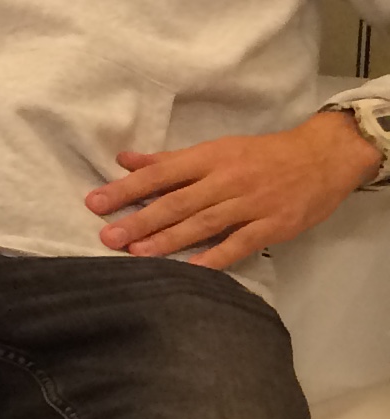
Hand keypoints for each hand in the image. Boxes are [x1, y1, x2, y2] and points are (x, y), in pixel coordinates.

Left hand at [86, 114, 378, 268]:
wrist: (322, 157)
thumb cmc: (261, 154)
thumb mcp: (216, 149)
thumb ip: (169, 159)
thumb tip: (124, 160)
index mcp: (210, 158)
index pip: (161, 173)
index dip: (127, 188)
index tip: (94, 202)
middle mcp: (227, 180)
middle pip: (178, 201)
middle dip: (140, 218)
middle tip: (107, 235)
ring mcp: (251, 204)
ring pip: (203, 223)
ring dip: (168, 239)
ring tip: (136, 252)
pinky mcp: (273, 226)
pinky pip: (239, 244)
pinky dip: (214, 257)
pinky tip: (190, 269)